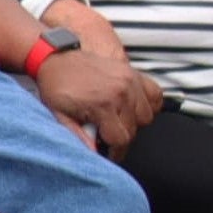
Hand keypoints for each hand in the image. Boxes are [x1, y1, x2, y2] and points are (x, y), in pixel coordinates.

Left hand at [34, 36, 151, 152]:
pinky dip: (148, 104)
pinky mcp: (134, 73)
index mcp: (103, 103)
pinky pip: (155, 95)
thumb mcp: (59, 114)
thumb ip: (77, 135)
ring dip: (134, 122)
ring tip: (115, 120)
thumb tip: (93, 153)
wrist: (57, 59)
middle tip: (105, 135)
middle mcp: (121, 91)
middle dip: (120, 137)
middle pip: (134, 130)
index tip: (108, 152)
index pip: (121, 139)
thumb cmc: (56, 84)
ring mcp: (130, 81)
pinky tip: (131, 108)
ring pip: (147, 116)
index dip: (113, 151)